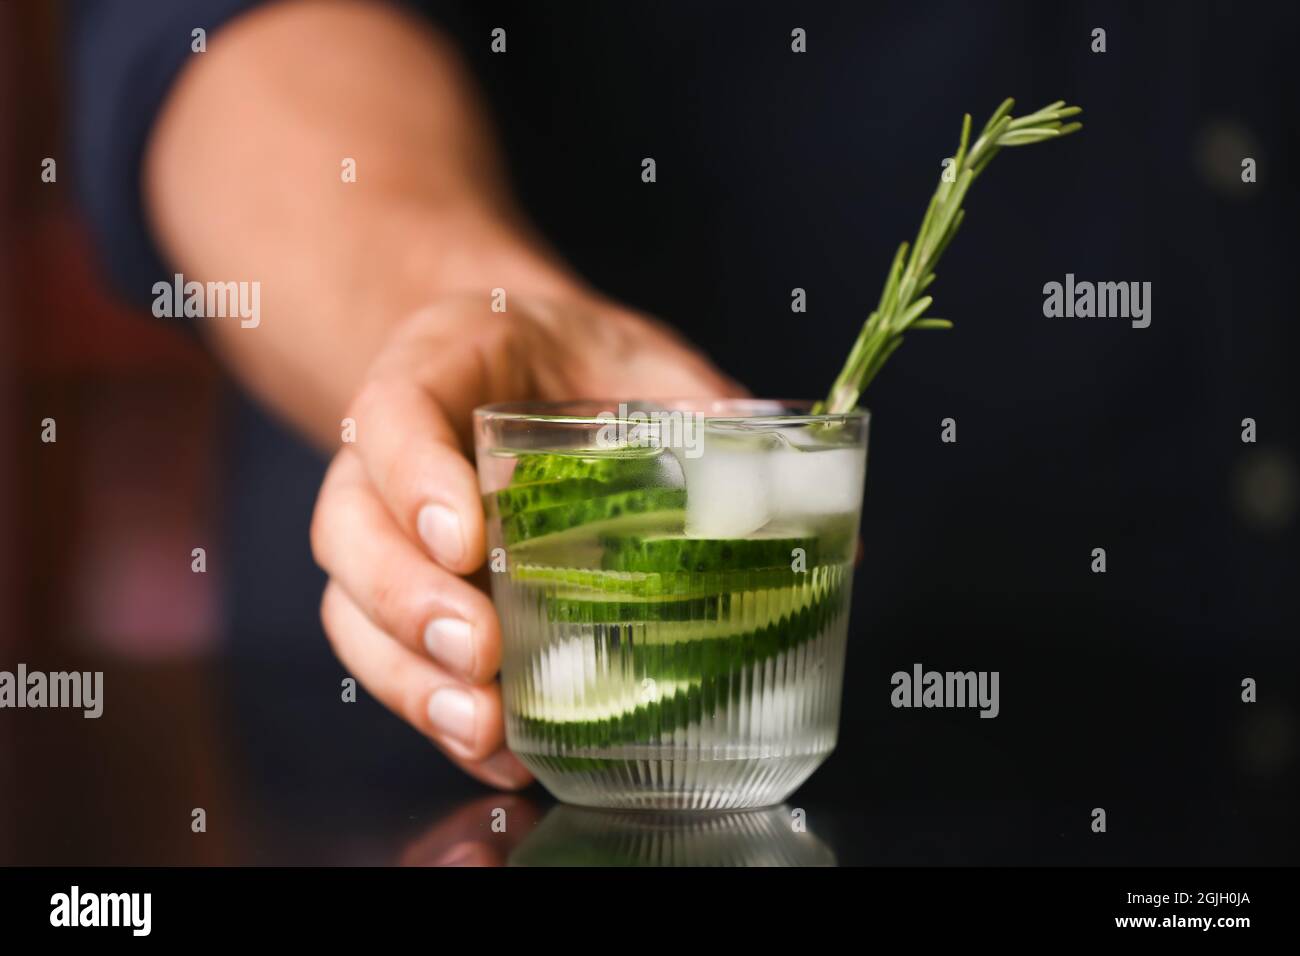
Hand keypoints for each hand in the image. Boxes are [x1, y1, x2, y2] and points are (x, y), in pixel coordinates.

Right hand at [310, 295, 743, 787]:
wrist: (524, 364)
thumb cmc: (577, 362)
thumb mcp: (642, 360)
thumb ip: (708, 415)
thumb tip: (823, 522)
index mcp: (437, 368)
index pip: (393, 416)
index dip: (416, 480)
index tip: (471, 536)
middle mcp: (388, 454)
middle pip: (348, 528)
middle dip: (407, 599)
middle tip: (478, 652)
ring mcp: (386, 526)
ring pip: (349, 602)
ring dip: (409, 674)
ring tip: (482, 725)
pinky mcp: (407, 589)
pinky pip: (386, 653)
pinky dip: (433, 708)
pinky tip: (493, 748)